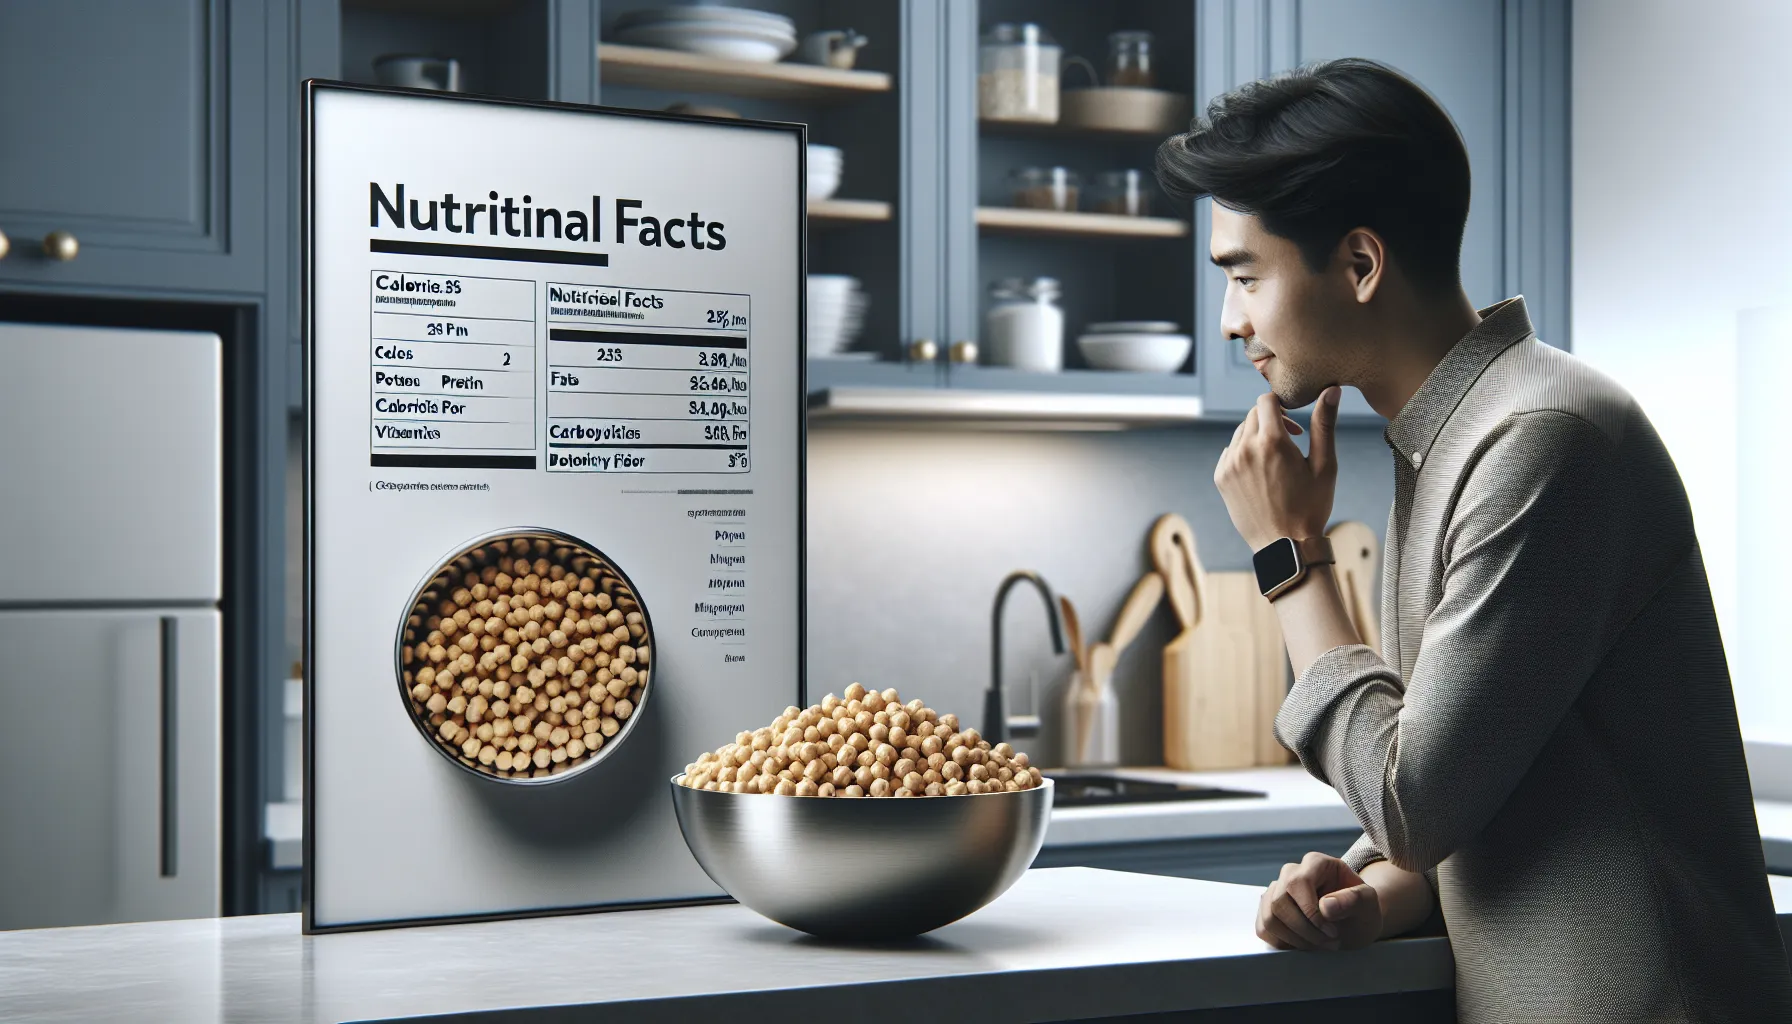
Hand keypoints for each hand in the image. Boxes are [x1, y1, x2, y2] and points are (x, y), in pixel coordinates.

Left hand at [1214, 387, 1340, 550]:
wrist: (1286, 546)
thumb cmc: (1311, 506)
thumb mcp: (1324, 464)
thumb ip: (1324, 423)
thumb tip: (1331, 389)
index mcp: (1271, 442)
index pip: (1266, 400)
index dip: (1282, 406)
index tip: (1295, 424)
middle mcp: (1245, 449)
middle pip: (1253, 415)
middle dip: (1272, 421)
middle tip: (1292, 441)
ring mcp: (1229, 464)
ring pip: (1240, 433)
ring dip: (1257, 437)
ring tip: (1277, 460)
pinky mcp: (1220, 478)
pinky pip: (1229, 452)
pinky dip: (1243, 454)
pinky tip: (1262, 473)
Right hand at [1256, 851, 1381, 951]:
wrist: (1353, 923)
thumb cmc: (1361, 911)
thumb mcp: (1369, 905)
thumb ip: (1354, 900)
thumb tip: (1325, 906)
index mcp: (1316, 863)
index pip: (1297, 883)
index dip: (1310, 911)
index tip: (1332, 932)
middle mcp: (1291, 872)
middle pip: (1279, 902)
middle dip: (1304, 930)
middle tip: (1328, 943)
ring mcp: (1276, 891)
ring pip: (1269, 917)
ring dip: (1294, 939)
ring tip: (1319, 946)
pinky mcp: (1269, 910)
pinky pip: (1263, 928)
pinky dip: (1283, 943)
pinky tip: (1304, 944)